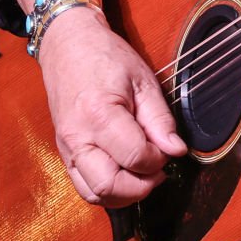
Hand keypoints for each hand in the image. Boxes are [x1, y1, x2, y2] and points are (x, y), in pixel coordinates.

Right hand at [37, 7, 188, 207]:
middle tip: (158, 169)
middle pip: (109, 186)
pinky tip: (126, 174)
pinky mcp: (64, 153)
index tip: (167, 148)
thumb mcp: (143, 81)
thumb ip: (160, 119)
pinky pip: (84, 186)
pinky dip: (107, 190)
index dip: (158, 160)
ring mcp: (66, 148)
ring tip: (143, 174)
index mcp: (99, 114)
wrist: (68, 46)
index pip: (135, 157)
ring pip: (94, 194)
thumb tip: (176, 151)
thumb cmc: (105, 58)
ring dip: (124, 194)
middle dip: (141, 186)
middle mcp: (77, 137)